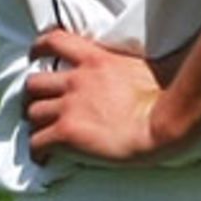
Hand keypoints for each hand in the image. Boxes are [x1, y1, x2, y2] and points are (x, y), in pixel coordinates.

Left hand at [24, 29, 173, 163]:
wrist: (163, 123)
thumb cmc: (166, 99)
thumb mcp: (146, 66)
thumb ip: (131, 64)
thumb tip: (151, 62)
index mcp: (95, 59)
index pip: (54, 41)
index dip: (38, 49)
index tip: (35, 57)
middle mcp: (76, 80)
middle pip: (35, 84)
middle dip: (33, 96)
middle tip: (39, 107)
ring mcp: (69, 107)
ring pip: (33, 113)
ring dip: (36, 125)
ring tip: (43, 136)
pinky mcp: (67, 133)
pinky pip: (38, 143)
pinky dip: (37, 152)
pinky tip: (44, 159)